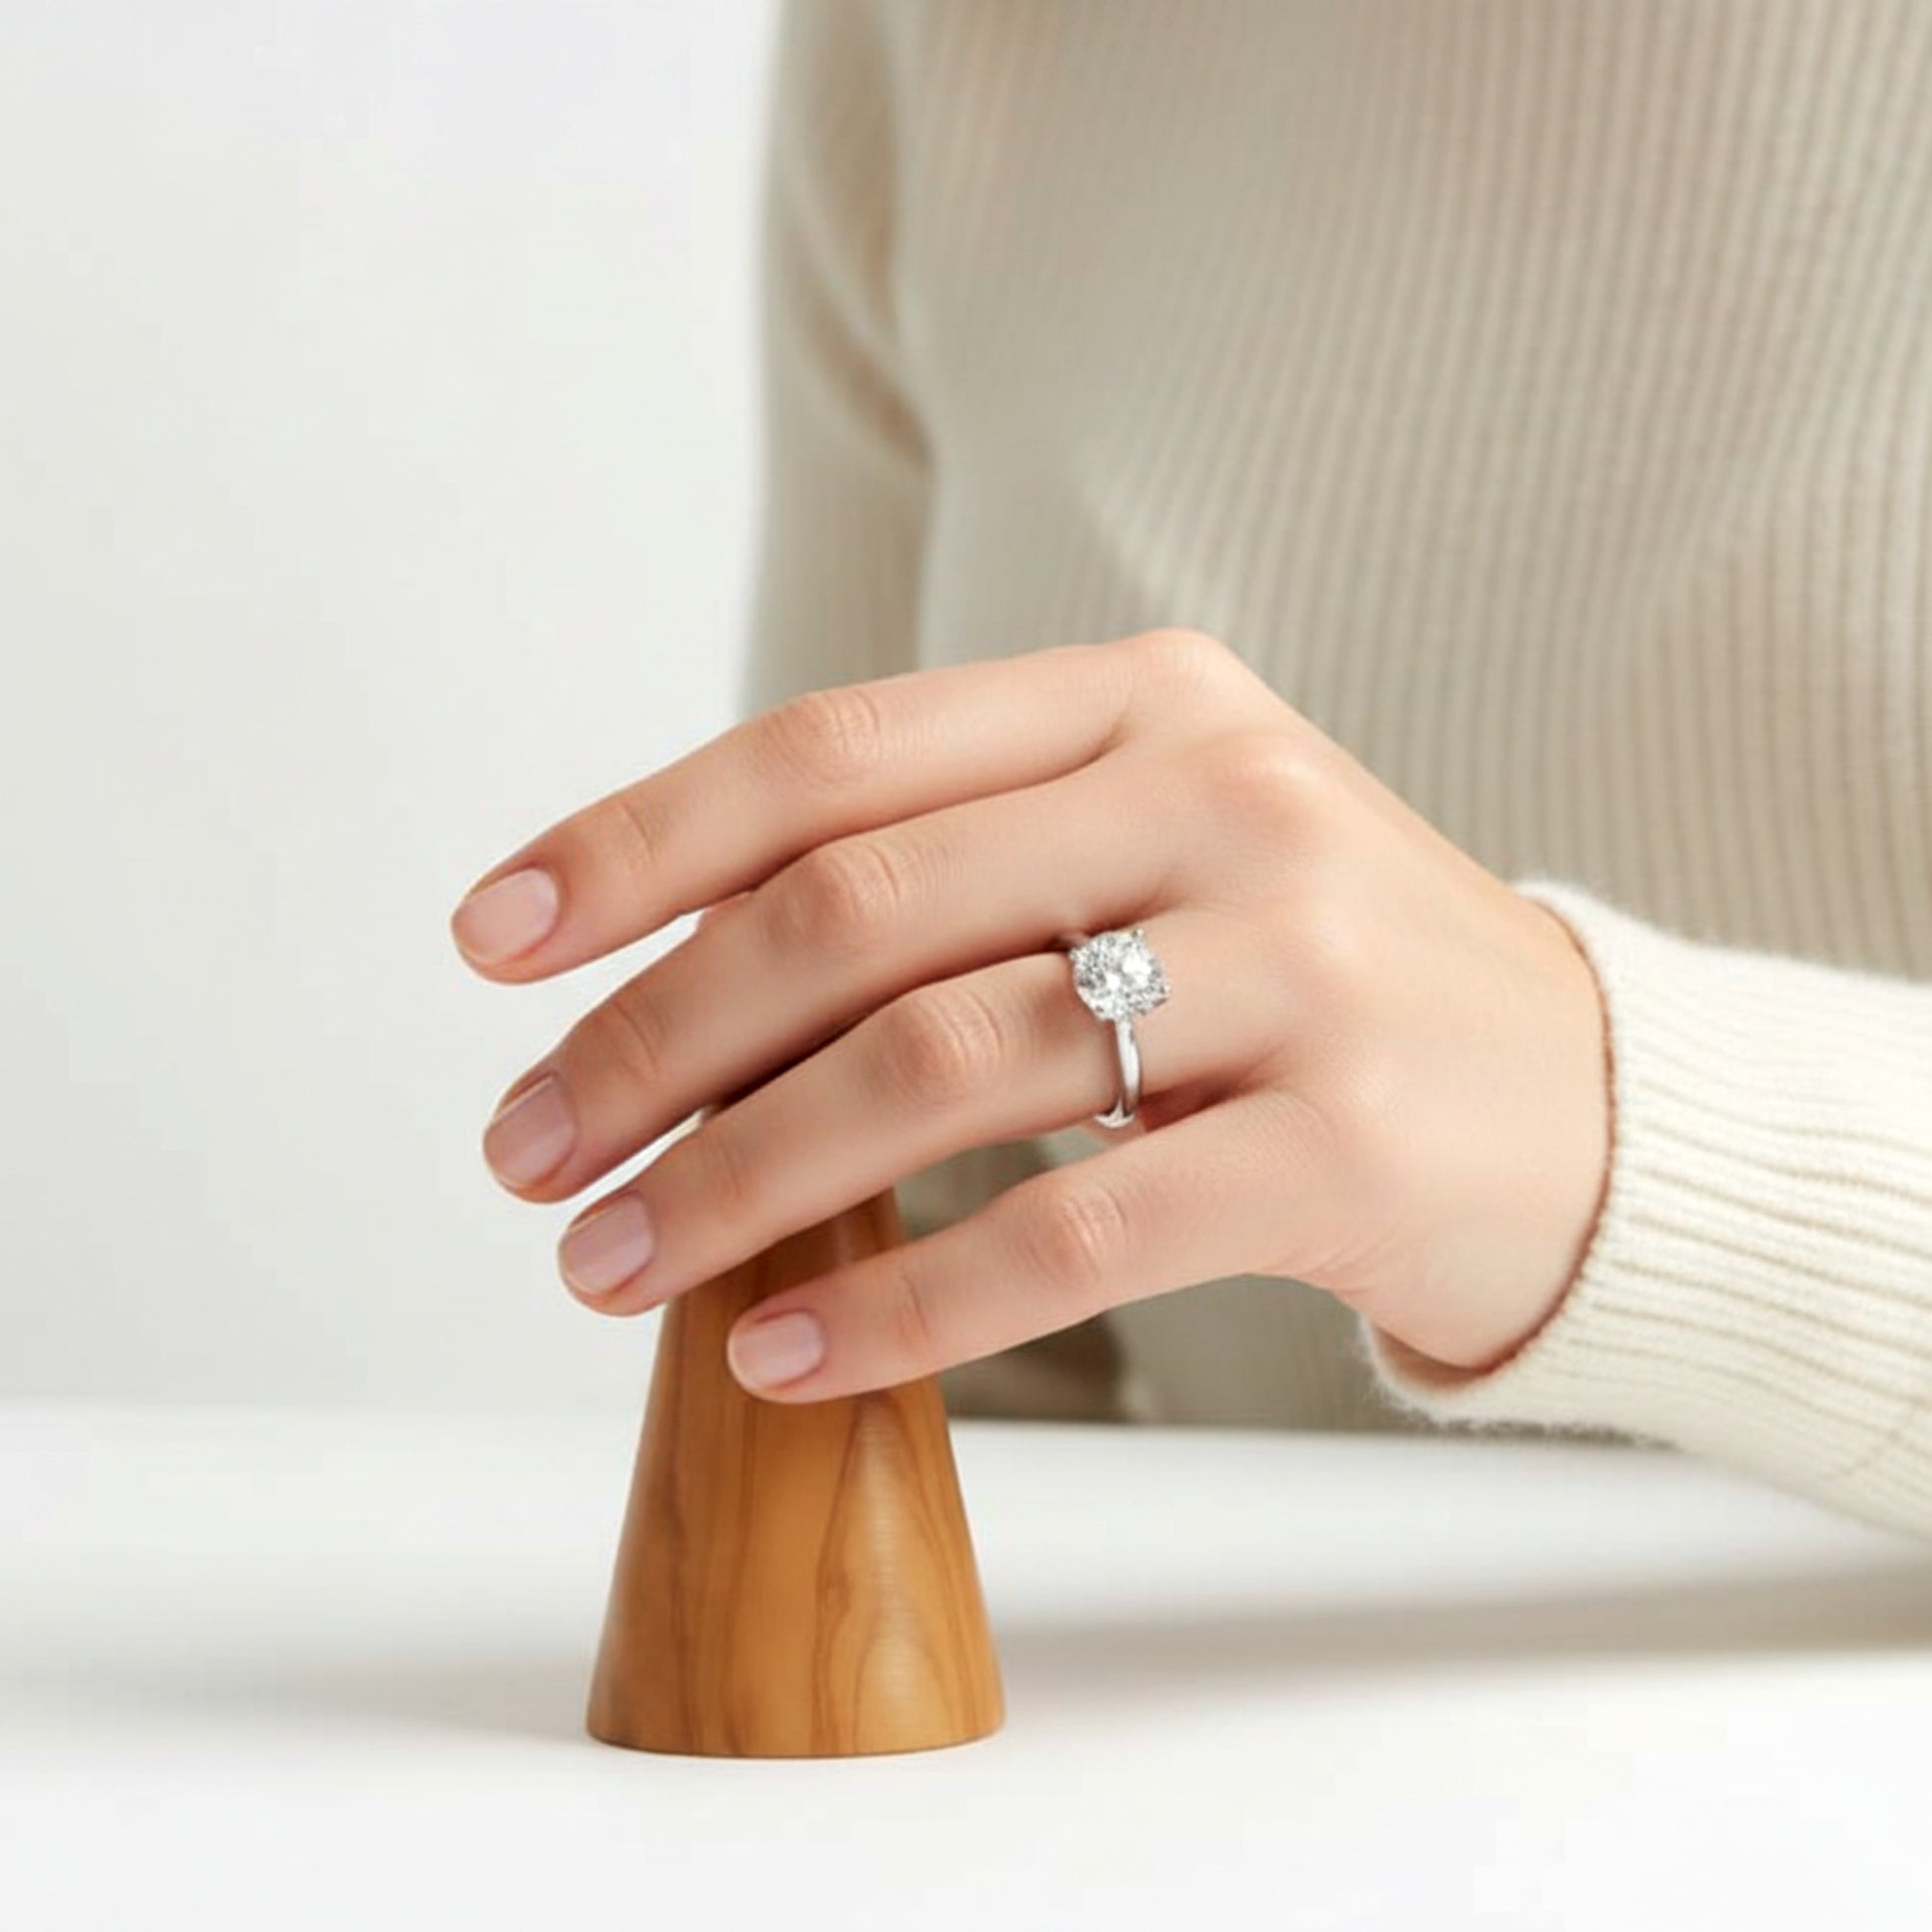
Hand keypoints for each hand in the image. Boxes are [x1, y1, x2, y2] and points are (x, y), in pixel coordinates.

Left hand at [448, 628, 1610, 1400]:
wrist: (1584, 1101)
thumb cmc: (1312, 979)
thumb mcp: (1153, 859)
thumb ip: (956, 880)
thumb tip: (676, 991)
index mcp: (1145, 700)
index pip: (835, 754)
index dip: (638, 843)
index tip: (494, 944)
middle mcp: (1221, 795)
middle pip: (857, 910)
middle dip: (651, 1037)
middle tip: (527, 1152)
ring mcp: (1299, 964)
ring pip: (940, 1065)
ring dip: (737, 1180)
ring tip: (613, 1268)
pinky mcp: (1347, 1145)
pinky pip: (1069, 1229)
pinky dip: (901, 1305)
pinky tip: (787, 1358)